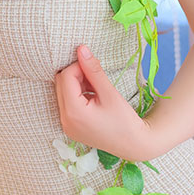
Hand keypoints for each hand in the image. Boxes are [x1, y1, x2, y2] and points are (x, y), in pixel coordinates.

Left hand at [54, 45, 154, 162]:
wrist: (133, 145)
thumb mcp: (109, 93)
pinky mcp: (70, 127)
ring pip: (62, 93)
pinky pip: (66, 104)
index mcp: (73, 112)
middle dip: (76, 75)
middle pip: (60, 84)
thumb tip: (81, 49)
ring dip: (76, 84)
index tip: (94, 65)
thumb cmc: (124, 120)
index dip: (78, 65)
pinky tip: (93, 97)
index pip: (66, 76)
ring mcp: (66, 125)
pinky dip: (77, 95)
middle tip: (95, 76)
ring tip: (96, 88)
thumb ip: (93, 70)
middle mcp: (65, 120)